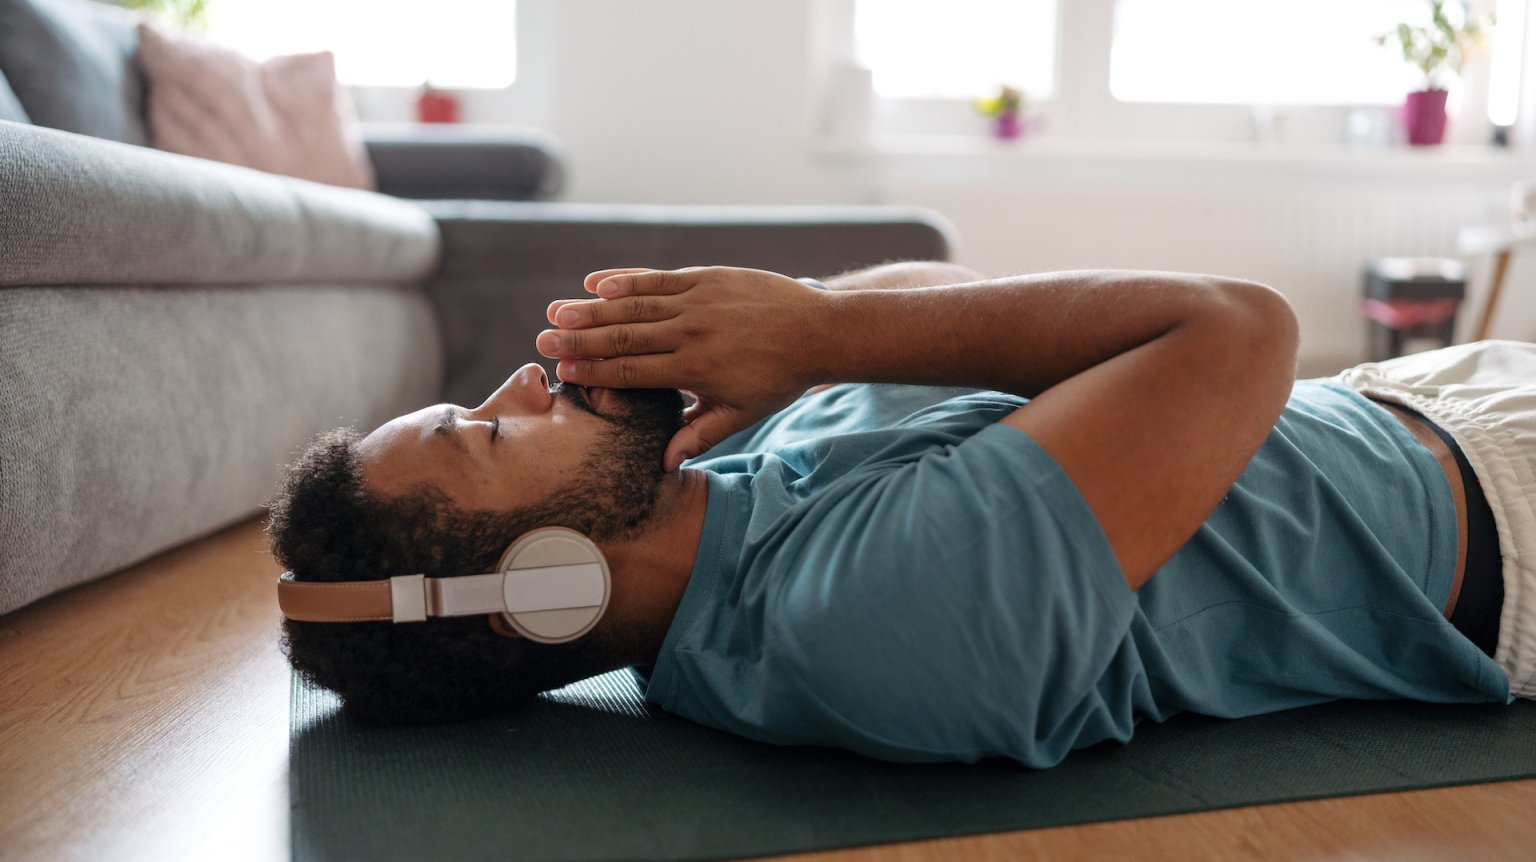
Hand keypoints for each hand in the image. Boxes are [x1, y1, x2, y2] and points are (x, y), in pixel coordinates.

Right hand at [538, 266, 829, 470]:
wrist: (818, 331)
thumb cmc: (778, 378)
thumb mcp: (741, 414)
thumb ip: (698, 434)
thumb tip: (662, 464)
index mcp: (695, 370)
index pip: (632, 371)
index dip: (594, 372)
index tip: (562, 373)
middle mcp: (691, 333)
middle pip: (623, 336)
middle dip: (579, 340)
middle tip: (542, 340)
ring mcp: (698, 301)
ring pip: (634, 304)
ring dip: (592, 308)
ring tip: (556, 311)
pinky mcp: (708, 277)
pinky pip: (659, 278)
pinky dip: (626, 279)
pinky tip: (596, 282)